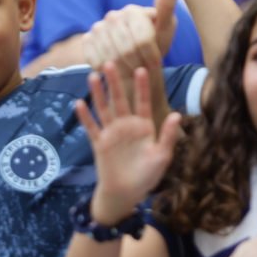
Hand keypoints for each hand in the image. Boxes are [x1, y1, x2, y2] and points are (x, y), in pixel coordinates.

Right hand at [75, 65, 180, 223]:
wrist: (126, 193)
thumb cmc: (147, 176)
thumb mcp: (162, 156)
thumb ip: (168, 135)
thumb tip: (177, 115)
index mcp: (144, 127)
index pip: (143, 102)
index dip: (142, 87)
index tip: (142, 69)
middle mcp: (127, 126)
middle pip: (120, 100)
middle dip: (116, 82)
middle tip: (111, 63)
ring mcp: (112, 133)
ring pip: (104, 109)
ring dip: (99, 93)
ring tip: (93, 76)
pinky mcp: (100, 143)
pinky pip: (92, 127)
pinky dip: (86, 117)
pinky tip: (79, 103)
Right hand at [83, 0, 178, 71]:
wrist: (133, 59)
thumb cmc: (154, 44)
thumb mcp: (165, 29)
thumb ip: (167, 7)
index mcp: (133, 11)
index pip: (142, 39)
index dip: (151, 56)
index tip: (156, 64)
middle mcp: (112, 16)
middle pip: (126, 49)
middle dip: (137, 64)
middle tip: (142, 70)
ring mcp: (97, 28)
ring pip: (111, 56)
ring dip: (123, 69)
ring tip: (131, 70)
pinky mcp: (87, 40)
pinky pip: (96, 60)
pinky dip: (108, 69)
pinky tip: (116, 69)